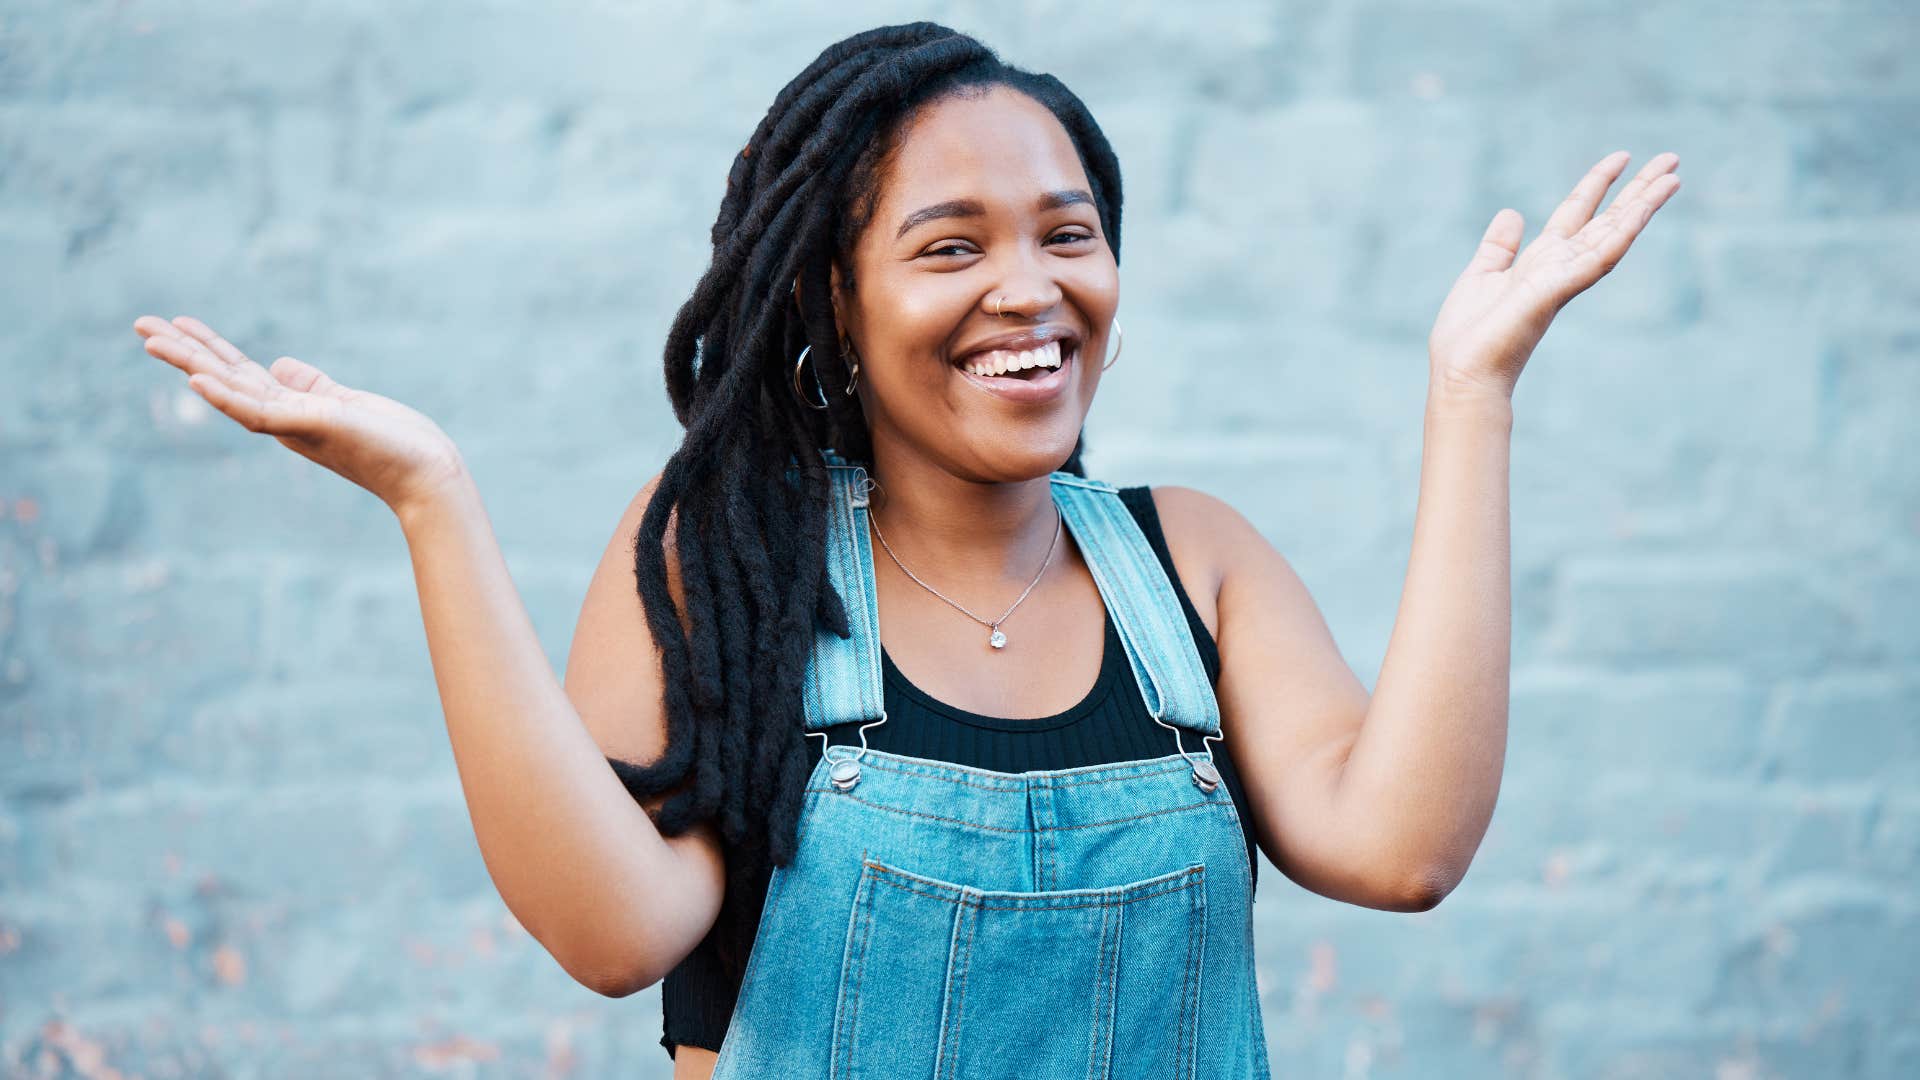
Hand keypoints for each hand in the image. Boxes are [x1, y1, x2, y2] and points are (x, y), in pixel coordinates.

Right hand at [133, 315, 467, 514]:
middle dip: (184, 351)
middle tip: (140, 324)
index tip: (178, 323)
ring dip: (191, 365)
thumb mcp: (346, 403)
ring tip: (152, 340)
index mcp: (293, 409)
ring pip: (231, 390)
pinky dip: (227, 396)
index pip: (241, 374)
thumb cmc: (394, 443)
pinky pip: (259, 412)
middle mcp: (285, 419)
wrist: (427, 474)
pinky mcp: (311, 426)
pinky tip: (197, 380)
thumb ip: (310, 385)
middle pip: (225, 378)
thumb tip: (277, 364)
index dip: (210, 349)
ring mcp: (294, 424)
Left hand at [1427, 150, 1681, 400]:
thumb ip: (1499, 247)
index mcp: (1541, 261)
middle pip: (1608, 220)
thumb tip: (1512, 212)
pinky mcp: (1558, 289)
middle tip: (1671, 159)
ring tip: (1672, 176)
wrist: (1461, 373)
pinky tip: (1641, 209)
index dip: (1598, 184)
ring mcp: (1564, 278)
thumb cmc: (1468, 337)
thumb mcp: (1481, 276)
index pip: (1577, 214)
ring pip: (1614, 234)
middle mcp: (1560, 267)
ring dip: (1643, 205)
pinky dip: (1621, 232)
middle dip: (1638, 190)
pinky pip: (1598, 257)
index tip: (1621, 157)